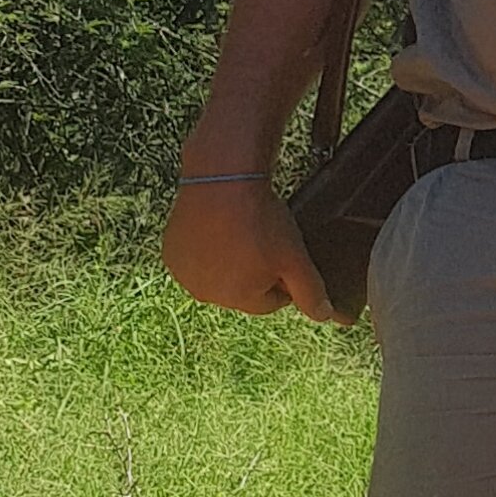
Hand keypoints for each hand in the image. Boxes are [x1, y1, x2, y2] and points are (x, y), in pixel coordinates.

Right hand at [162, 179, 341, 322]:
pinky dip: (205, 247)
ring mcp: (184, 274)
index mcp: (239, 300)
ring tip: (239, 231)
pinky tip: (216, 227)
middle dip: (254, 271)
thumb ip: (311, 292)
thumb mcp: (296, 258)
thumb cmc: (261, 219)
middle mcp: (207, 294)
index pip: (270, 302)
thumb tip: (324, 317)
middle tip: (261, 238)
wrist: (223, 179)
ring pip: (216, 274)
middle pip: (241, 289)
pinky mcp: (171, 253)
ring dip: (228, 260)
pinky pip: (195, 257)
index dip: (281, 277)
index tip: (281, 253)